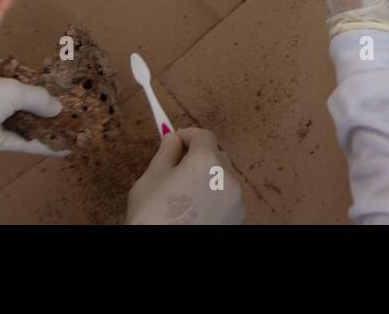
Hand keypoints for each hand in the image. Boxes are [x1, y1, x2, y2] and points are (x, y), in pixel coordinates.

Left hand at [0, 57, 66, 198]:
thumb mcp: (9, 90)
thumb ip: (36, 97)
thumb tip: (58, 106)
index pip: (10, 68)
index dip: (31, 73)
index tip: (56, 79)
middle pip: (18, 95)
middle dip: (42, 101)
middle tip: (70, 103)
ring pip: (20, 119)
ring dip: (43, 124)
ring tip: (72, 125)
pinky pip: (17, 142)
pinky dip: (38, 145)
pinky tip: (62, 147)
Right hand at [126, 127, 245, 223]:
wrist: (163, 252)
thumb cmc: (153, 216)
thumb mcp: (151, 179)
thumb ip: (166, 153)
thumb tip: (172, 139)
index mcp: (207, 161)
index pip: (203, 135)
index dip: (187, 136)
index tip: (174, 142)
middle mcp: (228, 178)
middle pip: (216, 156)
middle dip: (197, 158)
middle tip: (175, 170)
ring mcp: (236, 201)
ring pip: (222, 180)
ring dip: (207, 181)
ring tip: (183, 197)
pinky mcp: (238, 220)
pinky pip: (226, 201)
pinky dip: (213, 200)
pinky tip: (194, 212)